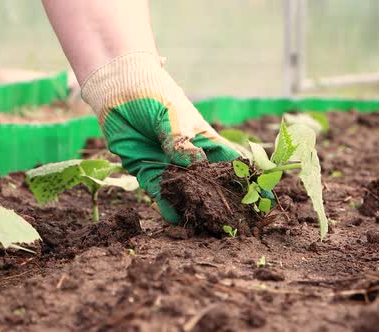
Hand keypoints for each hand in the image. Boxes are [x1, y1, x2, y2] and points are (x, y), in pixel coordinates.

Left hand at [82, 52, 239, 223]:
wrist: (117, 88)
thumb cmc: (153, 94)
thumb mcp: (171, 115)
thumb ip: (181, 142)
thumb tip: (197, 168)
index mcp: (205, 140)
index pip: (231, 163)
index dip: (246, 180)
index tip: (261, 199)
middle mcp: (189, 156)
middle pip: (209, 184)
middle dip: (221, 202)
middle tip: (232, 223)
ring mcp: (168, 165)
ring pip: (185, 192)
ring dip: (194, 207)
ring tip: (205, 227)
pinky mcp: (146, 170)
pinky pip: (159, 192)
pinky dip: (167, 205)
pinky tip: (175, 218)